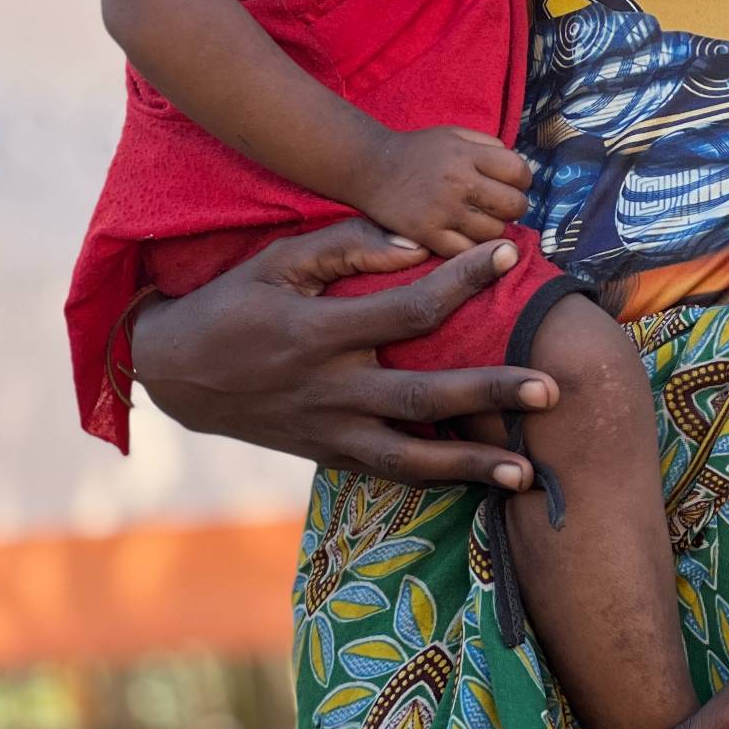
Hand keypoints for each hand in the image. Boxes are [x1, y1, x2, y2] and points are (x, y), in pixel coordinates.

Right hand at [129, 220, 557, 488]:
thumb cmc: (235, 301)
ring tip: (525, 473)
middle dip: (490, 394)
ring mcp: (328, 430)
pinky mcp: (326, 454)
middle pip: (424, 396)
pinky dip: (433, 479)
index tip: (510, 257)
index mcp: (320, 331)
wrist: (178, 372)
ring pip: (409, 457)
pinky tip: (477, 483)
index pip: (408, 307)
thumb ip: (347, 246)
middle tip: (551, 389)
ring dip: (470, 465)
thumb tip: (417, 245)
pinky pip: (387, 472)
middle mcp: (330, 388)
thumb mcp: (278, 261)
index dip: (463, 281)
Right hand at [360, 125, 531, 256]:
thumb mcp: (454, 134)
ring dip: (494, 229)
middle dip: (514, 207)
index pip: (519, 171)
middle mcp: (458, 182)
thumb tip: (519, 169)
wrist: (370, 169)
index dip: (522, 180)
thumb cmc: (418, 152)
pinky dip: (472, 248)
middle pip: (514, 205)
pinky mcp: (427, 235)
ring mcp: (443, 211)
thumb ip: (488, 146)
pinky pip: (467, 252)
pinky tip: (466, 237)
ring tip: (481, 220)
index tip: (513, 184)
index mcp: (467, 154)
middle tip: (500, 207)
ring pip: (495, 232)